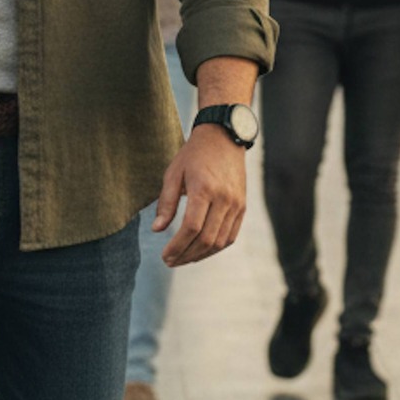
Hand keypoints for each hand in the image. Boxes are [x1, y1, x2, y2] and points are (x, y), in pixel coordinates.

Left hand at [153, 123, 247, 265]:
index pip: (191, 228)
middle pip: (206, 238)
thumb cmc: (194, 154)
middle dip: (186, 255)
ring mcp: (236, 204)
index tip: (164, 255)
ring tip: (183, 259)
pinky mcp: (242, 207)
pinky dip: (215, 247)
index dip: (177, 246)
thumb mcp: (173, 173)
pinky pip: (230, 235)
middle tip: (170, 262)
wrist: (224, 137)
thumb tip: (157, 229)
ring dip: (200, 255)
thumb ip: (166, 203)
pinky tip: (201, 251)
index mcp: (204, 189)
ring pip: (219, 241)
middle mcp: (224, 199)